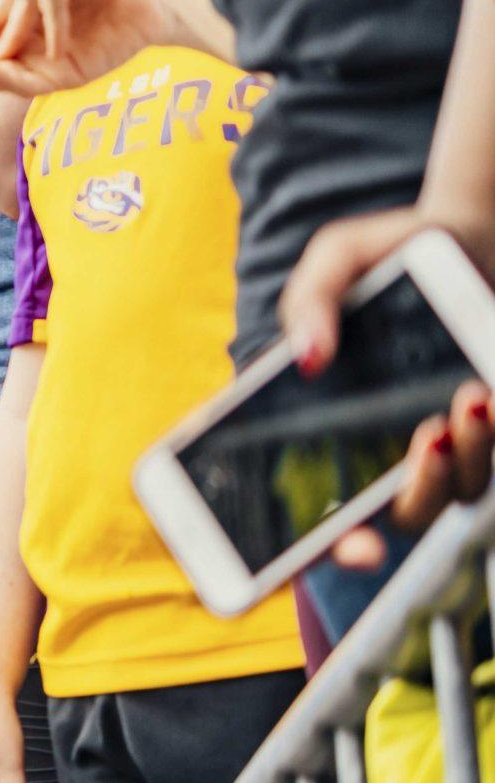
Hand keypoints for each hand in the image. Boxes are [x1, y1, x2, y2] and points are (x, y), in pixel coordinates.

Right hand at [281, 208, 494, 565]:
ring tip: (467, 400)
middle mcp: (383, 450)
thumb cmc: (392, 252)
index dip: (329, 547)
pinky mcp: (486, 431)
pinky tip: (485, 400)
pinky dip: (490, 439)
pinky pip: (493, 461)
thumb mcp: (338, 258)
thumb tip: (306, 357)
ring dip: (465, 461)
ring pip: (456, 495)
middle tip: (425, 440)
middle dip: (418, 493)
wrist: (470, 235)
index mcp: (323, 426)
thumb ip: (308, 299)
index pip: (315, 510)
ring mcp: (443, 446)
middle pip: (399, 516)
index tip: (358, 547)